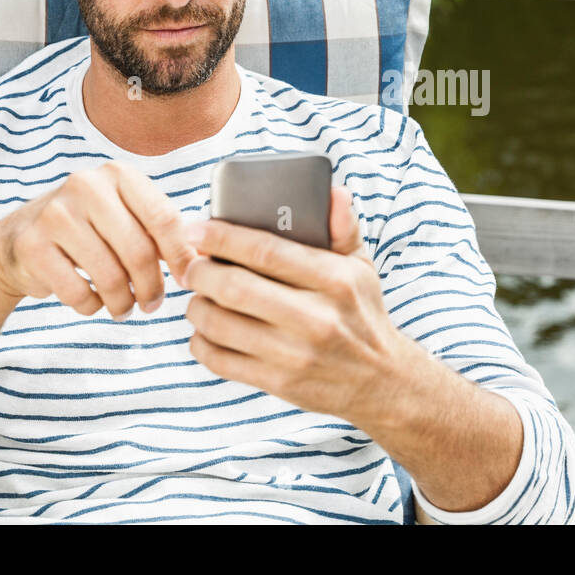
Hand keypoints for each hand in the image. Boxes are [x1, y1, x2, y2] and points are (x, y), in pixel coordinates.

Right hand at [0, 160, 197, 318]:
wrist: (18, 237)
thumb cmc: (89, 229)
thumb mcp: (125, 215)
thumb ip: (159, 230)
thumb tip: (200, 263)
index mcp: (119, 174)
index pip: (164, 217)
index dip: (181, 254)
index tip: (188, 279)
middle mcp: (87, 186)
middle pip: (139, 250)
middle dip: (151, 287)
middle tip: (153, 305)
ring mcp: (56, 214)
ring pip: (109, 275)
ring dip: (123, 302)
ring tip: (125, 309)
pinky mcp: (32, 245)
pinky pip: (77, 291)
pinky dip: (91, 306)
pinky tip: (93, 302)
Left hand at [181, 186, 415, 421]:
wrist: (381, 381)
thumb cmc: (363, 314)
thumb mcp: (362, 268)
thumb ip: (344, 229)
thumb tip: (333, 192)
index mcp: (335, 281)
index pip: (266, 251)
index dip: (222, 237)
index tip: (196, 228)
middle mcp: (316, 318)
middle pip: (235, 287)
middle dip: (201, 272)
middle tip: (193, 266)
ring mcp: (297, 354)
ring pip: (221, 325)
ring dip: (198, 307)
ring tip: (200, 297)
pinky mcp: (280, 383)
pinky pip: (221, 361)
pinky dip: (202, 343)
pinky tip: (207, 331)